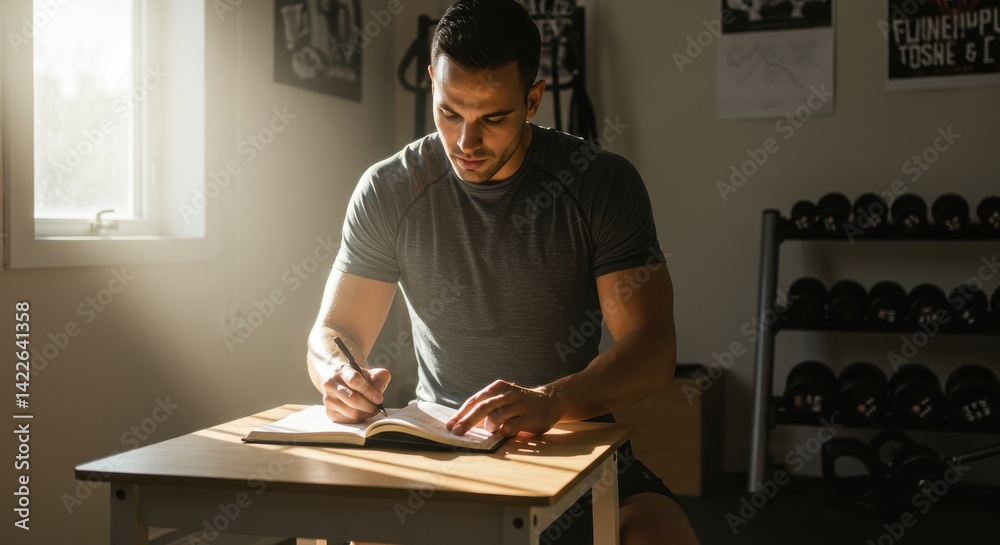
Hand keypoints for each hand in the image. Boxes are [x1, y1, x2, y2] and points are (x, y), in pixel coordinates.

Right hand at [321, 362, 390, 423]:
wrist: (337, 381)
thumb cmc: (356, 378)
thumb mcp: (369, 372)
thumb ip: (379, 377)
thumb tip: (379, 390)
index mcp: (342, 370)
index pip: (355, 380)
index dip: (369, 391)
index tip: (379, 399)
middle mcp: (331, 384)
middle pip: (353, 399)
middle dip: (369, 406)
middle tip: (378, 407)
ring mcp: (328, 399)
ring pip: (352, 413)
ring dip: (366, 414)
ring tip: (371, 410)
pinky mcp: (329, 411)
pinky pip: (349, 421)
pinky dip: (359, 419)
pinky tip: (362, 413)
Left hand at [446, 380, 565, 437]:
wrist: (550, 401)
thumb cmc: (519, 403)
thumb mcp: (502, 399)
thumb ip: (485, 407)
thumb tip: (461, 422)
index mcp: (498, 387)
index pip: (475, 400)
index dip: (461, 413)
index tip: (449, 425)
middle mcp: (508, 393)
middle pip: (482, 408)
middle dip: (467, 421)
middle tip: (456, 432)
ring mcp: (519, 405)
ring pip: (495, 418)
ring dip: (489, 427)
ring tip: (492, 430)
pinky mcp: (529, 417)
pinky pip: (509, 428)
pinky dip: (502, 433)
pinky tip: (504, 433)